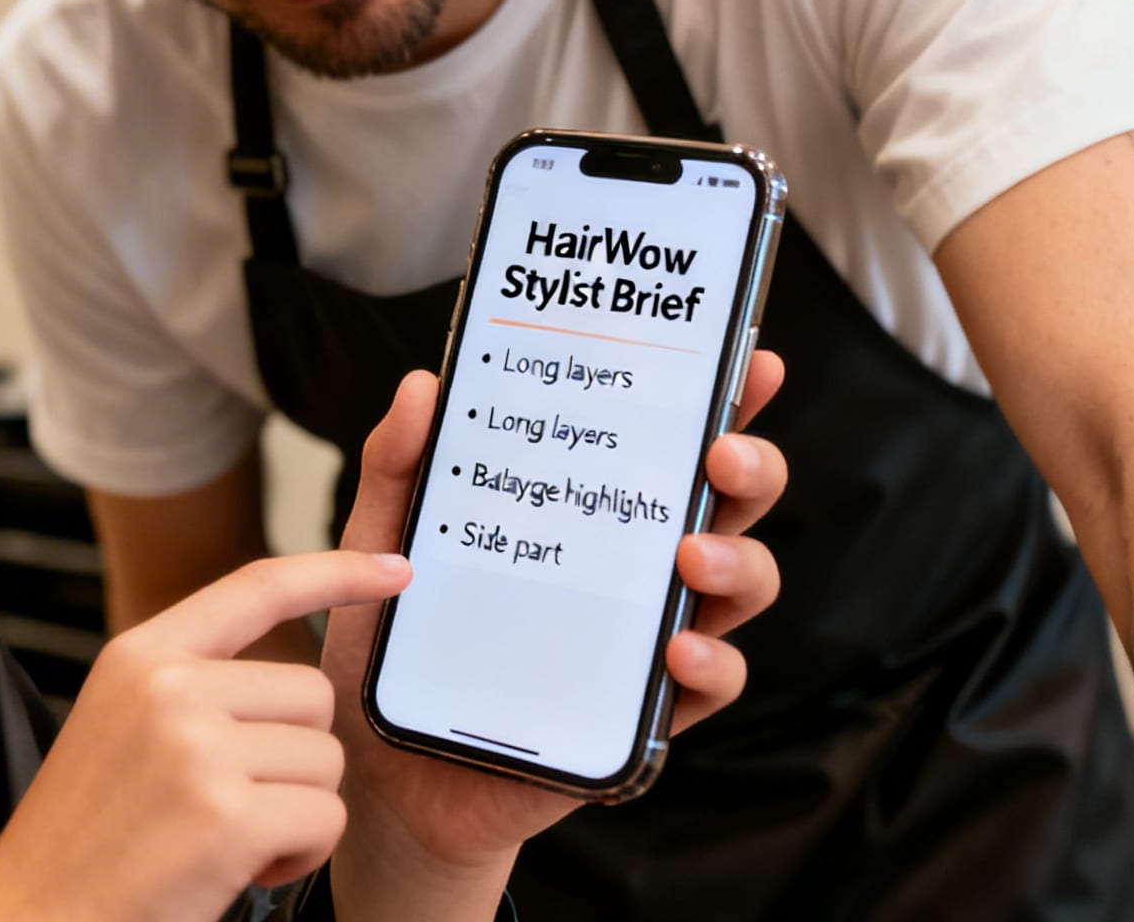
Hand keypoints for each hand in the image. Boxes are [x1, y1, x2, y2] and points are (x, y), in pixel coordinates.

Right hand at [0, 549, 411, 921]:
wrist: (31, 917)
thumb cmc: (84, 842)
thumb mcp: (120, 728)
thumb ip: (191, 689)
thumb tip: (297, 684)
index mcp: (140, 656)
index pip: (257, 588)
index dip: (336, 572)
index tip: (394, 568)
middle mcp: (167, 687)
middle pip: (313, 694)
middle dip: (295, 759)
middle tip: (231, 807)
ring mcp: (196, 747)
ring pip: (326, 760)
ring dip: (298, 813)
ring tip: (225, 842)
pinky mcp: (226, 815)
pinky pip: (325, 819)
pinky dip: (300, 857)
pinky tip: (239, 872)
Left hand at [321, 355, 789, 890]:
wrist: (382, 771)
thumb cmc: (397, 647)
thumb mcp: (381, 547)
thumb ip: (399, 468)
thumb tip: (423, 386)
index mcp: (585, 510)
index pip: (666, 442)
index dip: (721, 400)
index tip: (752, 363)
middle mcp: (631, 566)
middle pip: (727, 504)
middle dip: (749, 469)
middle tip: (721, 455)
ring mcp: (644, 639)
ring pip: (740, 588)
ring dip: (736, 563)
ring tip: (690, 556)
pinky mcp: (641, 715)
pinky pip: (707, 687)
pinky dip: (709, 664)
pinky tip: (675, 651)